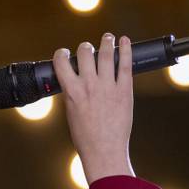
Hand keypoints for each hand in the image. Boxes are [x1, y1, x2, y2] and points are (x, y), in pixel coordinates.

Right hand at [52, 33, 135, 184]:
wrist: (103, 151)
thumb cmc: (86, 138)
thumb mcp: (71, 113)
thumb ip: (74, 95)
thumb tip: (76, 84)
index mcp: (72, 91)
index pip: (62, 62)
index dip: (61, 54)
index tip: (64, 53)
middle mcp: (89, 85)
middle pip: (85, 53)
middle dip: (85, 47)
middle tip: (88, 48)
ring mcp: (108, 86)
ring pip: (106, 54)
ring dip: (106, 42)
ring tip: (108, 37)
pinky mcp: (124, 90)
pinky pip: (125, 64)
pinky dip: (126, 50)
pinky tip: (125, 41)